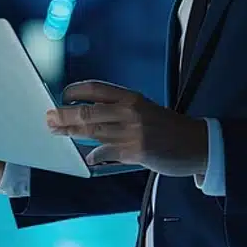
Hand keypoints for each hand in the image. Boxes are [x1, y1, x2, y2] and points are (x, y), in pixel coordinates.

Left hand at [45, 80, 208, 176]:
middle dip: (64, 115)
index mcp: (131, 97)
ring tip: (57, 131)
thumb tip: (90, 117)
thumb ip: (120, 111)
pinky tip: (88, 158)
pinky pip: (106, 153)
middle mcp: (129, 111)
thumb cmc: (169, 127)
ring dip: (71, 133)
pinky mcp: (135, 152)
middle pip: (87, 111)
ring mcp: (131, 132)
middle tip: (49, 117)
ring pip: (92, 132)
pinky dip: (94, 156)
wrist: (197, 144)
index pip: (95, 88)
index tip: (62, 95)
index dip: (75, 91)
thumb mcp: (145, 109)